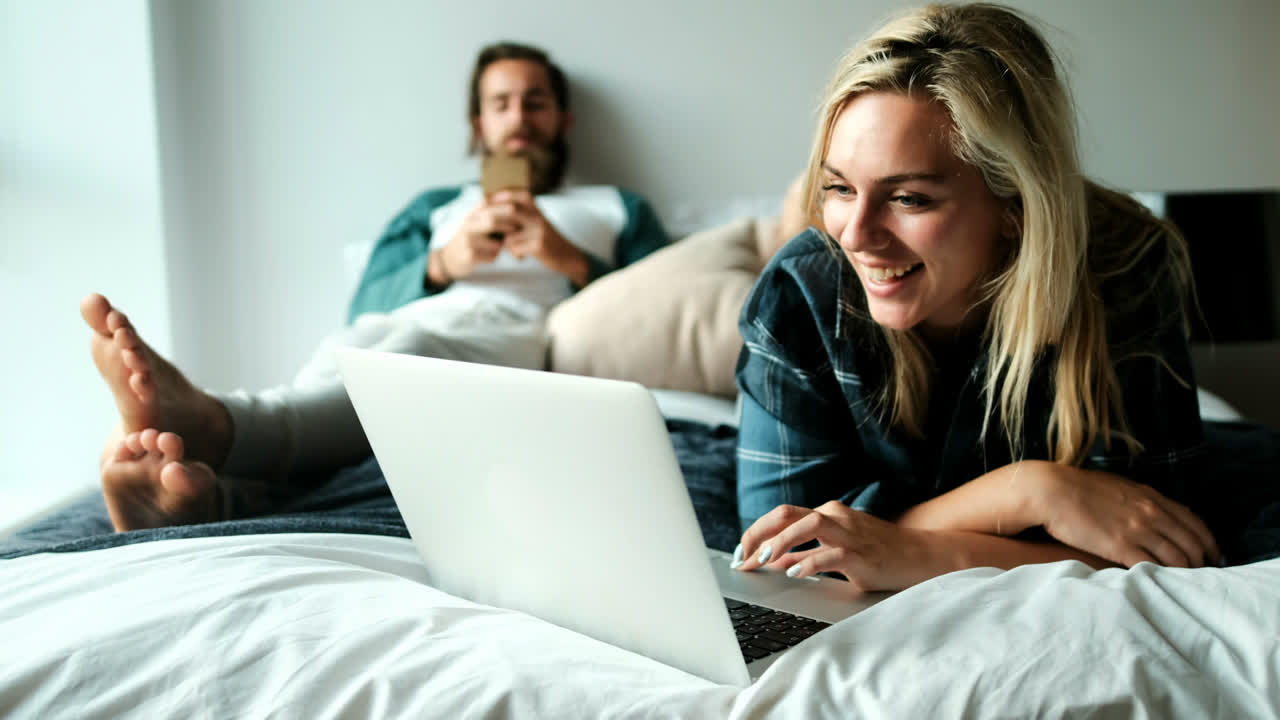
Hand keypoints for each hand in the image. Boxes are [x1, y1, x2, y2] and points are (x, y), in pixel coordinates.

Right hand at [433, 201, 521, 281]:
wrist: (449, 258)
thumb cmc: (470, 237)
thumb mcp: (476, 220)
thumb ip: (490, 211)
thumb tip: (515, 202)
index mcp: (471, 214)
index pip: (488, 203)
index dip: (505, 206)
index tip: (520, 211)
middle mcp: (467, 225)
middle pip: (492, 220)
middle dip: (509, 225)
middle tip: (519, 229)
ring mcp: (467, 241)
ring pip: (495, 243)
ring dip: (503, 245)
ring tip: (504, 245)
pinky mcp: (468, 256)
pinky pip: (491, 256)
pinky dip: (495, 256)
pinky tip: (492, 255)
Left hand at [492, 190, 588, 283]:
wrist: (567, 256)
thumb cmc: (546, 239)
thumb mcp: (535, 221)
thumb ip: (520, 214)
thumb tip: (492, 208)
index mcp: (536, 208)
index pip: (518, 194)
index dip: (500, 196)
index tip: (484, 202)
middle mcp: (538, 216)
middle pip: (510, 211)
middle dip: (494, 219)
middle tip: (483, 226)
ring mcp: (539, 230)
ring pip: (510, 233)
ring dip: (505, 242)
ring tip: (510, 248)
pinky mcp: (539, 245)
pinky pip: (515, 247)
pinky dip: (514, 253)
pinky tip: (521, 256)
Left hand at [733, 501, 946, 591]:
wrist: (923, 556)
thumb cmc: (879, 553)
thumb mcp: (838, 549)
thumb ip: (806, 553)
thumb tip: (772, 562)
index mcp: (827, 513)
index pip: (782, 515)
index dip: (756, 531)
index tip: (741, 552)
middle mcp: (836, 517)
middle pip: (787, 514)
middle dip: (759, 534)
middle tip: (743, 557)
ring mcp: (849, 534)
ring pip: (807, 526)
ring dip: (780, 542)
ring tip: (762, 560)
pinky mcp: (862, 555)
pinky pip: (829, 554)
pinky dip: (807, 562)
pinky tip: (793, 572)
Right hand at [1032, 464, 1222, 567]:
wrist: (1051, 491)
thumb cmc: (1078, 488)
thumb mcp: (1119, 487)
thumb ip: (1140, 501)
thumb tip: (1151, 515)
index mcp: (1151, 497)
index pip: (1194, 522)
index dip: (1209, 542)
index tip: (1213, 555)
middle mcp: (1150, 513)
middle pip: (1191, 543)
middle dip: (1201, 562)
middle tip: (1202, 576)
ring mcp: (1136, 530)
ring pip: (1176, 558)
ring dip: (1184, 574)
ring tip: (1184, 585)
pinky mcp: (1119, 547)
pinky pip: (1150, 567)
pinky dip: (1160, 578)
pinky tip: (1160, 585)